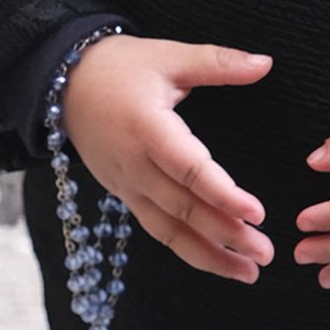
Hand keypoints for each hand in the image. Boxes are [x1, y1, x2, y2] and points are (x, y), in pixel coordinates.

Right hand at [60, 34, 274, 283]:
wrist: (62, 83)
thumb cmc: (118, 67)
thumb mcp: (168, 56)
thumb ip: (217, 62)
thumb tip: (265, 63)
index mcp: (147, 129)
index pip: (190, 170)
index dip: (224, 195)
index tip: (258, 213)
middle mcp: (134, 165)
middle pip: (183, 209)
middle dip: (226, 236)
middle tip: (267, 254)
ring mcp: (126, 184)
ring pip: (168, 230)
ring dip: (208, 255)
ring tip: (248, 273)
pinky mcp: (123, 194)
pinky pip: (156, 228)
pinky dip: (186, 248)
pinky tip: (214, 261)